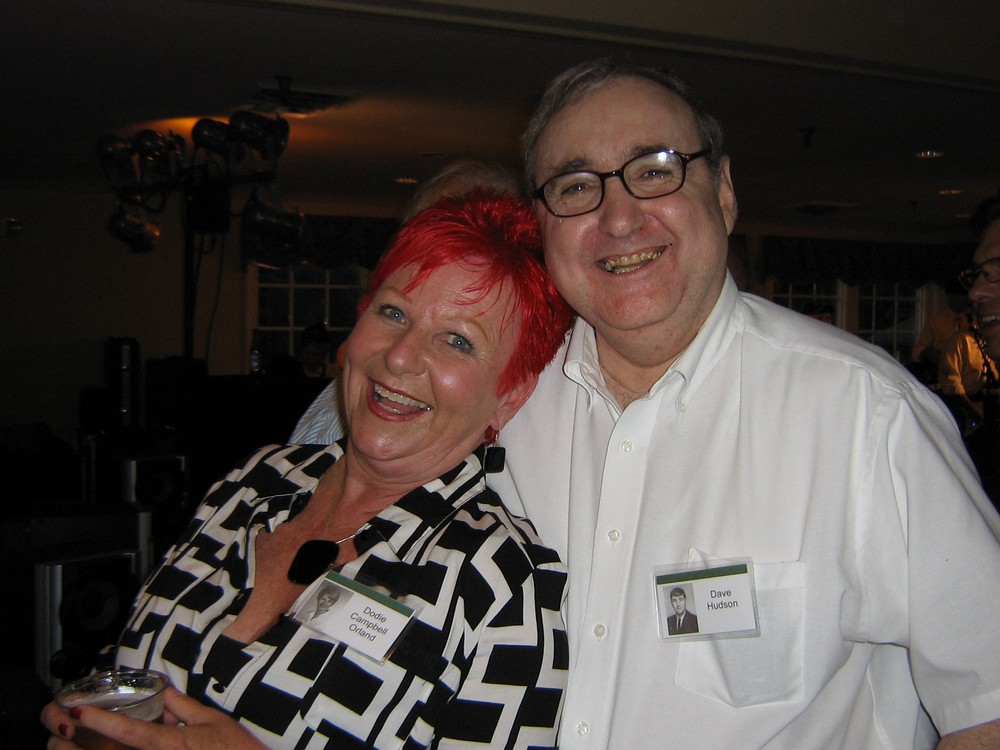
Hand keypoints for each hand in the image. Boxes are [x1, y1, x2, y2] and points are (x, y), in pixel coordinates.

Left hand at [41, 687, 268, 749]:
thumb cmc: (235, 749)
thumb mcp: (210, 720)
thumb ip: (181, 705)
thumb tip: (162, 689)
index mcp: (169, 744)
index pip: (128, 731)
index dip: (100, 721)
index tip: (78, 712)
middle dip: (86, 743)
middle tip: (67, 729)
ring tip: (78, 739)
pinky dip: (125, 749)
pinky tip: (109, 747)